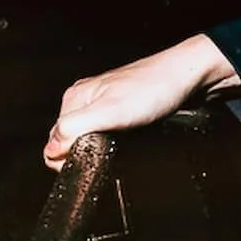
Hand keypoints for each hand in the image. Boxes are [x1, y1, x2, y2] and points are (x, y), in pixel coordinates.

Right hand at [43, 34, 238, 169]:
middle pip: (70, 141)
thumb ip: (75, 128)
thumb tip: (51, 150)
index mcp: (75, 98)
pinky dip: (115, 143)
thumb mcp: (109, 112)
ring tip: (121, 146)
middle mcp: (85, 99)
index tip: (88, 163)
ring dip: (100, 149)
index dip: (66, 159)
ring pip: (90, 139)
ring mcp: (104, 104)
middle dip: (83, 153)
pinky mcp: (122, 110)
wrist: (189, 76)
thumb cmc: (154, 89)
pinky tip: (129, 141)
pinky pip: (109, 134)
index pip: (53, 140)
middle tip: (108, 154)